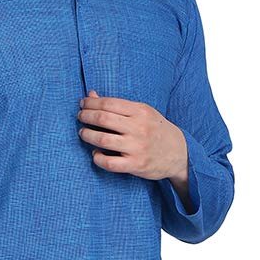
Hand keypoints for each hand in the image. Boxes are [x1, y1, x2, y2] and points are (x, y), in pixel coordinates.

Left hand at [76, 89, 191, 204]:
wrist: (179, 153)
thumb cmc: (156, 130)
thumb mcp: (142, 112)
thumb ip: (118, 105)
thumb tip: (91, 95)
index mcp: (140, 111)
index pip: (108, 103)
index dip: (91, 103)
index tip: (83, 104)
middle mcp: (139, 128)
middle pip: (103, 119)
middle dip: (86, 116)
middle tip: (80, 117)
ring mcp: (137, 147)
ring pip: (103, 140)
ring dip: (88, 135)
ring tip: (83, 133)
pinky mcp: (135, 165)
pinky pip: (109, 163)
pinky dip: (98, 158)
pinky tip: (96, 154)